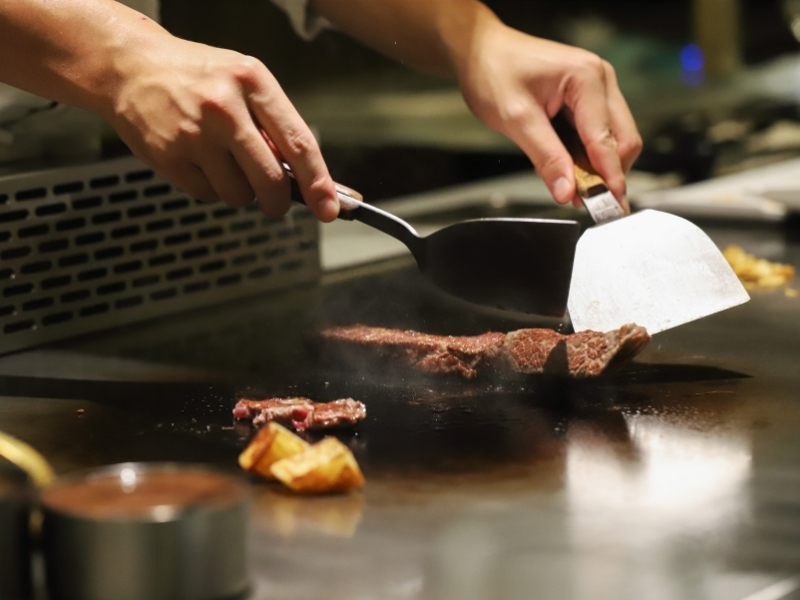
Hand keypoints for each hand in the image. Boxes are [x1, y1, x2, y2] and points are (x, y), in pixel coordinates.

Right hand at [106, 33, 338, 220]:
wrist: (129, 66)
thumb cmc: (196, 76)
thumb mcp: (243, 81)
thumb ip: (273, 123)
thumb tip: (303, 177)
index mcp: (253, 81)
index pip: (299, 143)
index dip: (319, 182)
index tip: (329, 208)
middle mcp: (224, 107)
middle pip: (271, 179)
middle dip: (277, 201)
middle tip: (274, 202)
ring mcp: (194, 134)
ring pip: (239, 195)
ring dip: (240, 192)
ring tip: (224, 164)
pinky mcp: (169, 158)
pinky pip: (208, 196)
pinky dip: (211, 190)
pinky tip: (200, 163)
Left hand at [456, 23, 641, 210]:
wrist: (481, 52)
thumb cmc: (494, 71)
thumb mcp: (516, 119)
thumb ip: (545, 157)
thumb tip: (566, 190)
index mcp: (587, 78)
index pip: (607, 140)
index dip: (609, 178)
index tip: (609, 207)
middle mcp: (600, 80)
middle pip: (623, 140)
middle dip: (608, 174)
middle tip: (589, 203)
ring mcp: (596, 88)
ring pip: (613, 139)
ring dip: (597, 167)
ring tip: (573, 188)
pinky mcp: (587, 99)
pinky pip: (597, 134)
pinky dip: (586, 156)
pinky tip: (568, 169)